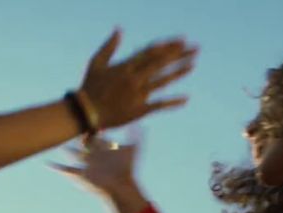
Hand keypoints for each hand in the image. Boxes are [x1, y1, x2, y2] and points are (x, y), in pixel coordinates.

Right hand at [50, 129, 149, 212]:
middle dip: (74, 133)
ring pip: (72, 154)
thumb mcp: (133, 149)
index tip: (83, 113)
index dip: (89, 124)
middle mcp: (94, 155)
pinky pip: (66, 171)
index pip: (94, 133)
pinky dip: (56, 168)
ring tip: (51, 140)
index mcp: (104, 147)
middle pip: (81, 142)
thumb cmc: (128, 169)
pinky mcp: (81, 175)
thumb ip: (136, 135)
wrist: (122, 187)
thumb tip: (141, 121)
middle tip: (64, 121)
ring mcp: (86, 164)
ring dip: (64, 149)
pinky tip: (47, 163)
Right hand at [79, 29, 196, 130]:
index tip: (182, 40)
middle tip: (196, 48)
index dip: (168, 46)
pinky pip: (160, 105)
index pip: (152, 52)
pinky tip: (186, 99)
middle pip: (161, 63)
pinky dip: (173, 102)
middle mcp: (135, 78)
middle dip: (180, 55)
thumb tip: (119, 29)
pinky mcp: (140, 109)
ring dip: (179, 72)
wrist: (86, 112)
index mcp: (126, 65)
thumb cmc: (90, 86)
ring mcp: (138, 94)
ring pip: (163, 81)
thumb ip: (109, 45)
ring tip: (193, 64)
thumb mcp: (96, 62)